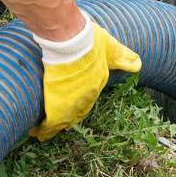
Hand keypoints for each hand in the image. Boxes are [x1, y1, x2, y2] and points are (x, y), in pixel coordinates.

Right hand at [30, 14, 141, 141]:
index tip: (73, 107)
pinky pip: (50, 123)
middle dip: (68, 118)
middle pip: (77, 113)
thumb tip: (138, 64)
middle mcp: (86, 97)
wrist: (73, 44)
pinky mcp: (57, 104)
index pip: (89, 98)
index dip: (80, 104)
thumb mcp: (112, 49)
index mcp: (97, 84)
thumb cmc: (91, 43)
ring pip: (63, 121)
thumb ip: (123, 57)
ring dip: (54, 127)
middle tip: (60, 124)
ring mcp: (72, 102)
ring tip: (44, 133)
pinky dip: (44, 129)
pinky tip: (37, 133)